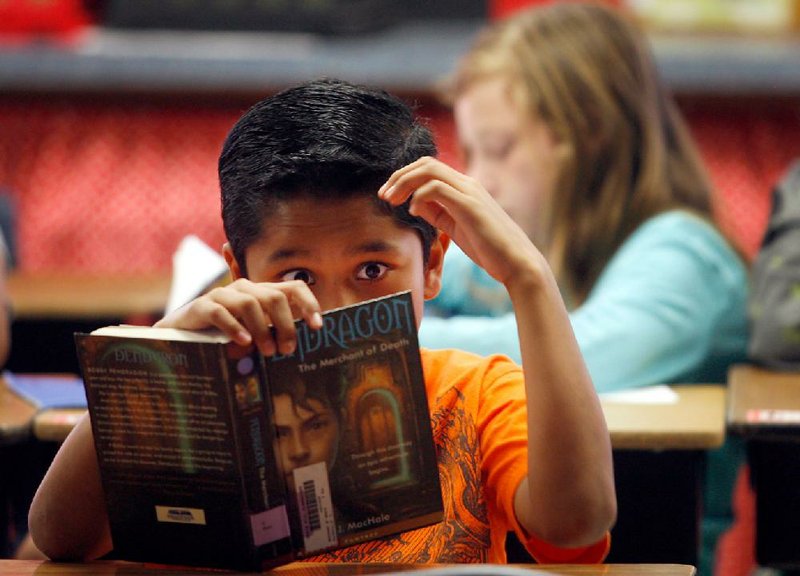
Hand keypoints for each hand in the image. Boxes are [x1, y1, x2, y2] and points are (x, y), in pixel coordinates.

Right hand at [155, 279, 321, 355]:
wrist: (181, 339)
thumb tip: (300, 348)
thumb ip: (273, 335)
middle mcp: (244, 289)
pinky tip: (244, 342)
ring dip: (262, 329)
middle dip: (285, 325)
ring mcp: (221, 295)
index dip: (309, 304)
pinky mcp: (201, 306)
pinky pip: (220, 312)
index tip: (317, 327)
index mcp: (262, 294)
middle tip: (287, 350)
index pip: (294, 288)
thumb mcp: (254, 336)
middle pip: (274, 297)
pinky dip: (235, 327)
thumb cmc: (224, 339)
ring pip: (250, 303)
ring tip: (267, 351)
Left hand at [379, 157, 543, 288]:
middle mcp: (467, 184)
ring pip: (428, 170)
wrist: (517, 263)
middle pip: (425, 163)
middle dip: (399, 176)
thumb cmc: (489, 249)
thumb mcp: (456, 227)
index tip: (388, 196)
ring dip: (403, 183)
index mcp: (465, 188)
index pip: (429, 168)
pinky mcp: (470, 206)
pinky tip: (413, 211)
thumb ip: (438, 213)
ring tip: (390, 200)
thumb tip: (415, 204)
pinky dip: (419, 196)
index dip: (404, 177)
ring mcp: (470, 193)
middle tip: (383, 196)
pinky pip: (437, 189)